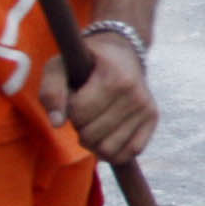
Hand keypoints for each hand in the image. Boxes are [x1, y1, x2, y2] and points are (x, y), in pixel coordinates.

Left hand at [37, 31, 158, 161]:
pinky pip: (130, 152)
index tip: (75, 95)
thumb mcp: (60, 66)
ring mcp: (146, 108)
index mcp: (115, 78)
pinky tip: (107, 137)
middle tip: (84, 112)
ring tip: (94, 125)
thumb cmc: (86, 62)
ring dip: (93, 143)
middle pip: (92, 135)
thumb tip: (56, 123)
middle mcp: (136, 94)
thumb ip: (51, 92)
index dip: (69, 109)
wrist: (123, 53)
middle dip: (80, 128)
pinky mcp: (153, 119)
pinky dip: (114, 152)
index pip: (79, 113)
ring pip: (108, 149)